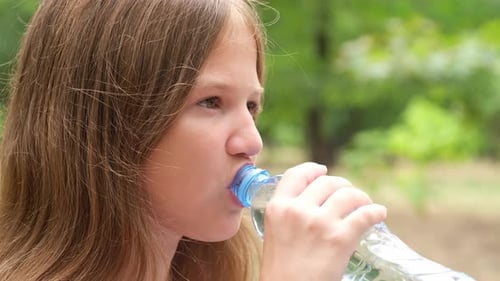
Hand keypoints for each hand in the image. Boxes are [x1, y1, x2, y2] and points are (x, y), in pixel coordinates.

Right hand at [259, 162, 386, 280]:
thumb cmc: (281, 271)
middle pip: (327, 182)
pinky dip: (376, 212)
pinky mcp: (341, 238)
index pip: (297, 174)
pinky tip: (379, 214)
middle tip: (349, 195)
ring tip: (364, 204)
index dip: (313, 169)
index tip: (323, 171)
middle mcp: (298, 210)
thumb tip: (313, 201)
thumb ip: (288, 214)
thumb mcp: (275, 233)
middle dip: (341, 186)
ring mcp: (320, 222)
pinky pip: (365, 215)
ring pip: (349, 194)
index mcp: (278, 207)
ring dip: (361, 197)